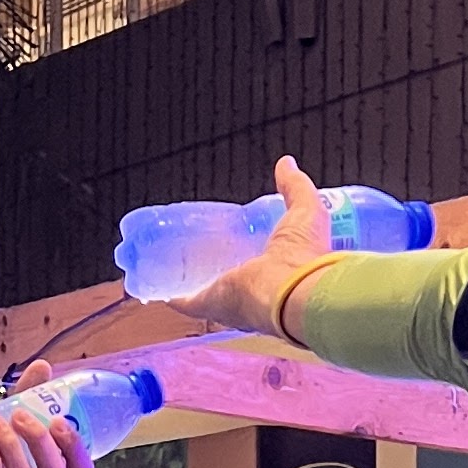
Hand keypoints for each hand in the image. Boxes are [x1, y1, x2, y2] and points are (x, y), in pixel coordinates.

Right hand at [183, 156, 338, 335]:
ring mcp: (231, 300)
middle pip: (232, 278)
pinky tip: (163, 289)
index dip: (247, 250)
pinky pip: (186, 301)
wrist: (295, 292)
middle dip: (218, 265)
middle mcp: (255, 291)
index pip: (259, 260)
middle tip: (202, 247)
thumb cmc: (305, 256)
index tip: (235, 237)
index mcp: (278, 270)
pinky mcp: (211, 304)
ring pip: (207, 289)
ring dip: (193, 279)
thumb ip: (295, 187)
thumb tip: (288, 164)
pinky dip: (173, 295)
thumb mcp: (304, 210)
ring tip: (177, 263)